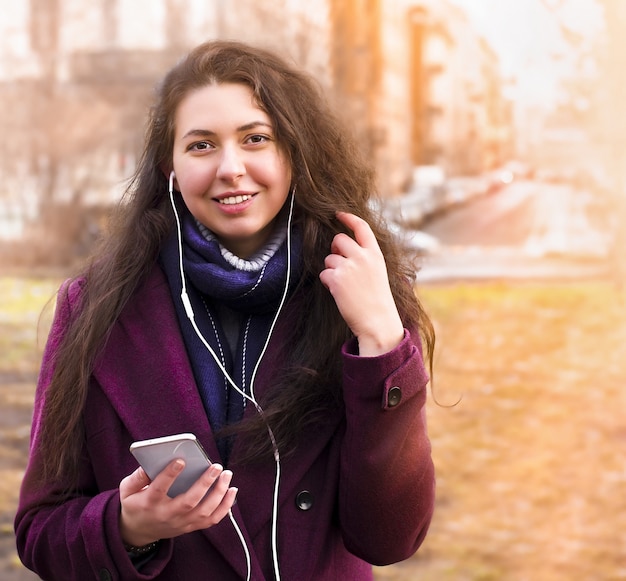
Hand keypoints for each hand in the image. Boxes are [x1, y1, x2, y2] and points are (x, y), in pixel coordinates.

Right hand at [119, 460, 237, 546]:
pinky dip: (225, 507)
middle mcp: (167, 514)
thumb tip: (148, 464)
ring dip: (219, 493)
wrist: (139, 531)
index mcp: (150, 503)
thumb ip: (136, 477)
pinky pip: (211, 520)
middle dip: (205, 483)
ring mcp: (181, 523)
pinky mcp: (191, 527)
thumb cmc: (136, 504)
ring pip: (204, 512)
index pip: (160, 488)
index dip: (170, 474)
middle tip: (216, 466)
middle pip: (189, 502)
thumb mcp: (127, 490)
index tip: (180, 460)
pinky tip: (232, 491)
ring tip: (227, 475)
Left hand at [319, 211, 403, 355]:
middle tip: (340, 264)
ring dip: (332, 270)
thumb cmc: (378, 301)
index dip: (348, 218)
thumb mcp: (378, 273)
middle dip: (335, 249)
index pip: (361, 227)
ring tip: (345, 286)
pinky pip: (324, 274)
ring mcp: (349, 267)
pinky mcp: (336, 279)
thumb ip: (366, 259)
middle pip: (339, 239)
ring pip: (329, 258)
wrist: (377, 322)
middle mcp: (362, 257)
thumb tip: (346, 250)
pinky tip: (339, 293)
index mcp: (375, 254)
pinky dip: (328, 283)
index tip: (338, 214)